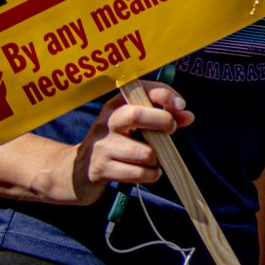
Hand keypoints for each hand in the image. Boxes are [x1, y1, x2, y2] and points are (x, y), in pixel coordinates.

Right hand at [69, 83, 192, 205]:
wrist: (76, 170)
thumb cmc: (116, 143)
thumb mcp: (134, 126)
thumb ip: (162, 117)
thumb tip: (188, 116)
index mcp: (116, 105)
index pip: (141, 90)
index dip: (165, 95)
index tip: (181, 105)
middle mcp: (107, 122)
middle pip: (137, 115)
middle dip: (162, 122)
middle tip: (170, 131)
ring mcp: (102, 146)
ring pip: (144, 152)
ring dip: (158, 158)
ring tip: (155, 159)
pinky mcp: (101, 169)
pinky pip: (138, 173)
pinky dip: (151, 174)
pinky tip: (148, 172)